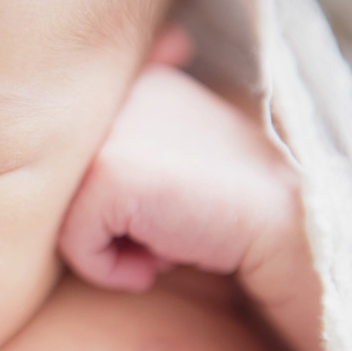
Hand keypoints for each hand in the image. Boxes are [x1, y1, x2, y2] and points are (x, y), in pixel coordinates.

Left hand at [58, 64, 351, 350]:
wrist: (292, 230)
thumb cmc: (222, 207)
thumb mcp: (168, 159)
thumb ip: (124, 141)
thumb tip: (134, 91)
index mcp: (133, 80)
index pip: (72, 154)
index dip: (114, 201)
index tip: (171, 198)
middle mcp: (115, 91)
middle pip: (59, 191)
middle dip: (106, 224)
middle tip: (169, 224)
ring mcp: (109, 127)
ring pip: (61, 219)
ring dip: (111, 248)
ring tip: (168, 236)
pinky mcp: (107, 171)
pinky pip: (76, 246)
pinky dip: (114, 270)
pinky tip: (167, 256)